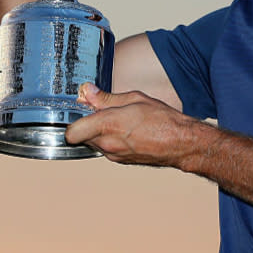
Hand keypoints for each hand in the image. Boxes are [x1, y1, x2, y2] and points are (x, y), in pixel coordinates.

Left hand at [66, 82, 195, 166]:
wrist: (181, 143)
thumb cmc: (163, 120)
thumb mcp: (134, 99)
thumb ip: (107, 98)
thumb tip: (88, 92)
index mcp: (108, 126)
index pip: (72, 131)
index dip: (72, 120)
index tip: (80, 109)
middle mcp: (108, 144)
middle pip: (81, 135)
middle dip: (87, 122)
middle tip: (101, 109)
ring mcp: (113, 155)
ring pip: (93, 142)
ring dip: (98, 131)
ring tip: (118, 119)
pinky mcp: (120, 160)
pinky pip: (105, 148)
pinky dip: (109, 139)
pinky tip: (126, 130)